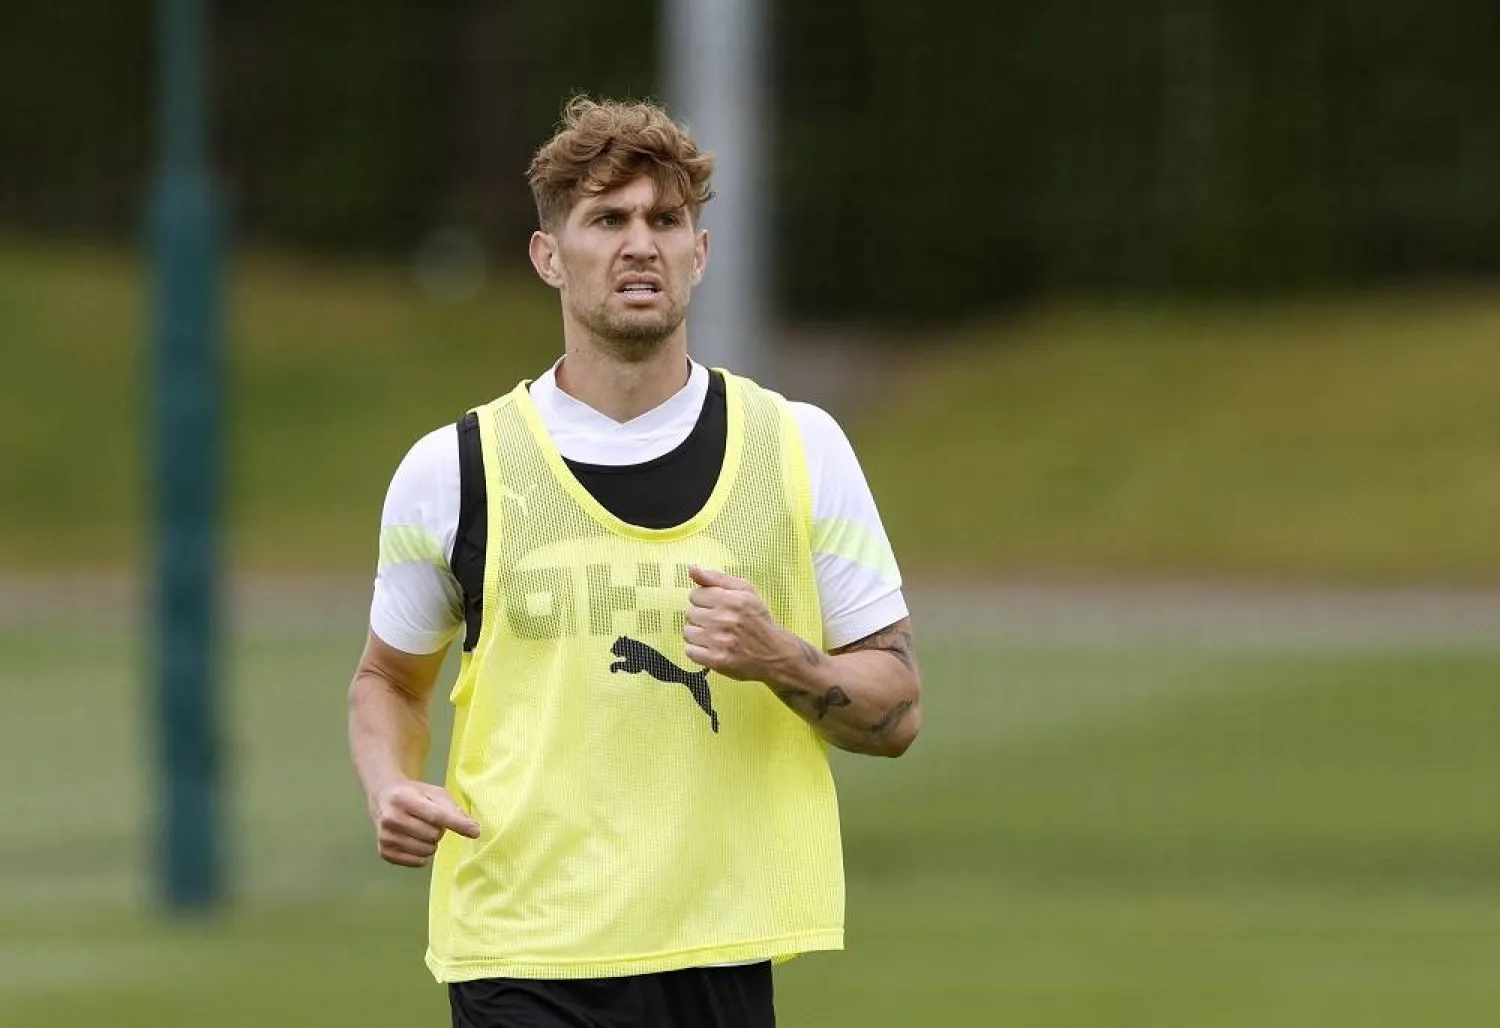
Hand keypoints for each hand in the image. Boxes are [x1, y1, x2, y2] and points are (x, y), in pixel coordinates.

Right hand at [370, 780, 480, 867]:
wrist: (384, 797)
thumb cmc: (415, 794)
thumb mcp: (434, 793)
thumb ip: (453, 809)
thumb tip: (473, 829)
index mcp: (404, 798)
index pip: (436, 815)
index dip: (457, 824)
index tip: (475, 832)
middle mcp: (391, 818)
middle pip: (433, 835)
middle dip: (439, 830)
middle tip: (431, 822)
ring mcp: (385, 837)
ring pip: (426, 850)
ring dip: (431, 843)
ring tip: (422, 830)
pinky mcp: (384, 852)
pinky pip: (417, 862)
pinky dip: (422, 855)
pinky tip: (414, 841)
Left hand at [684, 565, 800, 681]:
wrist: (774, 653)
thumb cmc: (758, 620)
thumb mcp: (745, 591)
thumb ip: (717, 578)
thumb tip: (692, 569)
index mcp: (732, 599)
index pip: (695, 594)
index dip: (704, 601)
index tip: (716, 607)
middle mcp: (725, 619)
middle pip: (690, 613)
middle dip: (702, 617)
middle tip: (717, 623)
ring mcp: (719, 641)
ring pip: (688, 632)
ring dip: (698, 634)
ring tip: (714, 636)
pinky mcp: (716, 660)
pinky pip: (690, 651)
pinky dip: (698, 650)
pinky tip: (712, 648)